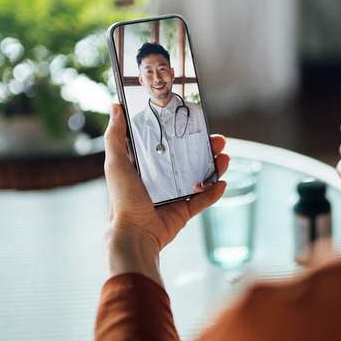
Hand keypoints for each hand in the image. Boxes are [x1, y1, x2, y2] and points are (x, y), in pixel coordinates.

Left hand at [102, 104, 229, 283]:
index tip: (197, 122)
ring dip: (215, 167)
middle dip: (206, 148)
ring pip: (200, 177)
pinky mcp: (183, 212)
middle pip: (189, 159)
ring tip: (225, 158)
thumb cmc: (122, 199)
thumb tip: (115, 107)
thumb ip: (115, 136)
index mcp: (147, 166)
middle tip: (218, 139)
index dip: (183, 133)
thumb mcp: (116, 163)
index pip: (169, 144)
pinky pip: (203, 201)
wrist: (134, 233)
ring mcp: (174, 195)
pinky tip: (223, 183)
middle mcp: (162, 179)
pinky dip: (214, 192)